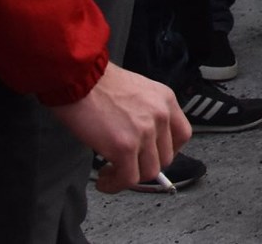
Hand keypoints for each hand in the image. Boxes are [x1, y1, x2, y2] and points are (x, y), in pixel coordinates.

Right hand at [48, 63, 189, 194]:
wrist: (79, 77)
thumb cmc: (98, 83)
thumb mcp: (136, 91)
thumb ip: (146, 113)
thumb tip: (143, 140)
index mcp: (166, 100)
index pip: (182, 135)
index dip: (167, 151)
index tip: (151, 156)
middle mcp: (161, 116)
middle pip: (166, 157)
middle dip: (144, 166)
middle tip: (125, 165)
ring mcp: (145, 132)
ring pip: (148, 172)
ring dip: (129, 178)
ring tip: (110, 173)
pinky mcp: (125, 146)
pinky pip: (128, 178)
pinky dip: (115, 185)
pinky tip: (103, 180)